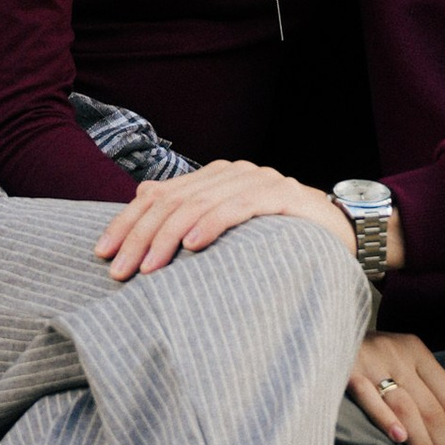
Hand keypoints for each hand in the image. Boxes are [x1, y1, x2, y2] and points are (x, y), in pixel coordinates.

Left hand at [94, 160, 352, 281]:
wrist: (343, 230)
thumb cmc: (279, 235)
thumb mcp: (229, 227)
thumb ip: (191, 214)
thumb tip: (142, 200)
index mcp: (212, 177)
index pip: (157, 195)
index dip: (126, 222)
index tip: (102, 253)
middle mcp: (231, 172)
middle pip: (172, 201)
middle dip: (140, 237)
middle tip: (120, 272)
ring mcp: (258, 180)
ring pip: (199, 205)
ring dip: (168, 238)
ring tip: (149, 268)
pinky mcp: (282, 195)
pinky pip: (239, 207)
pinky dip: (212, 224)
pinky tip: (193, 245)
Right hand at [348, 333, 444, 444]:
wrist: (313, 322)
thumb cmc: (359, 354)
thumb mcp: (393, 359)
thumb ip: (416, 387)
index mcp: (417, 352)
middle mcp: (399, 353)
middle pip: (433, 410)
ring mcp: (372, 360)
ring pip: (408, 408)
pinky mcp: (344, 368)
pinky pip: (368, 396)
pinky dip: (385, 417)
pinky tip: (399, 439)